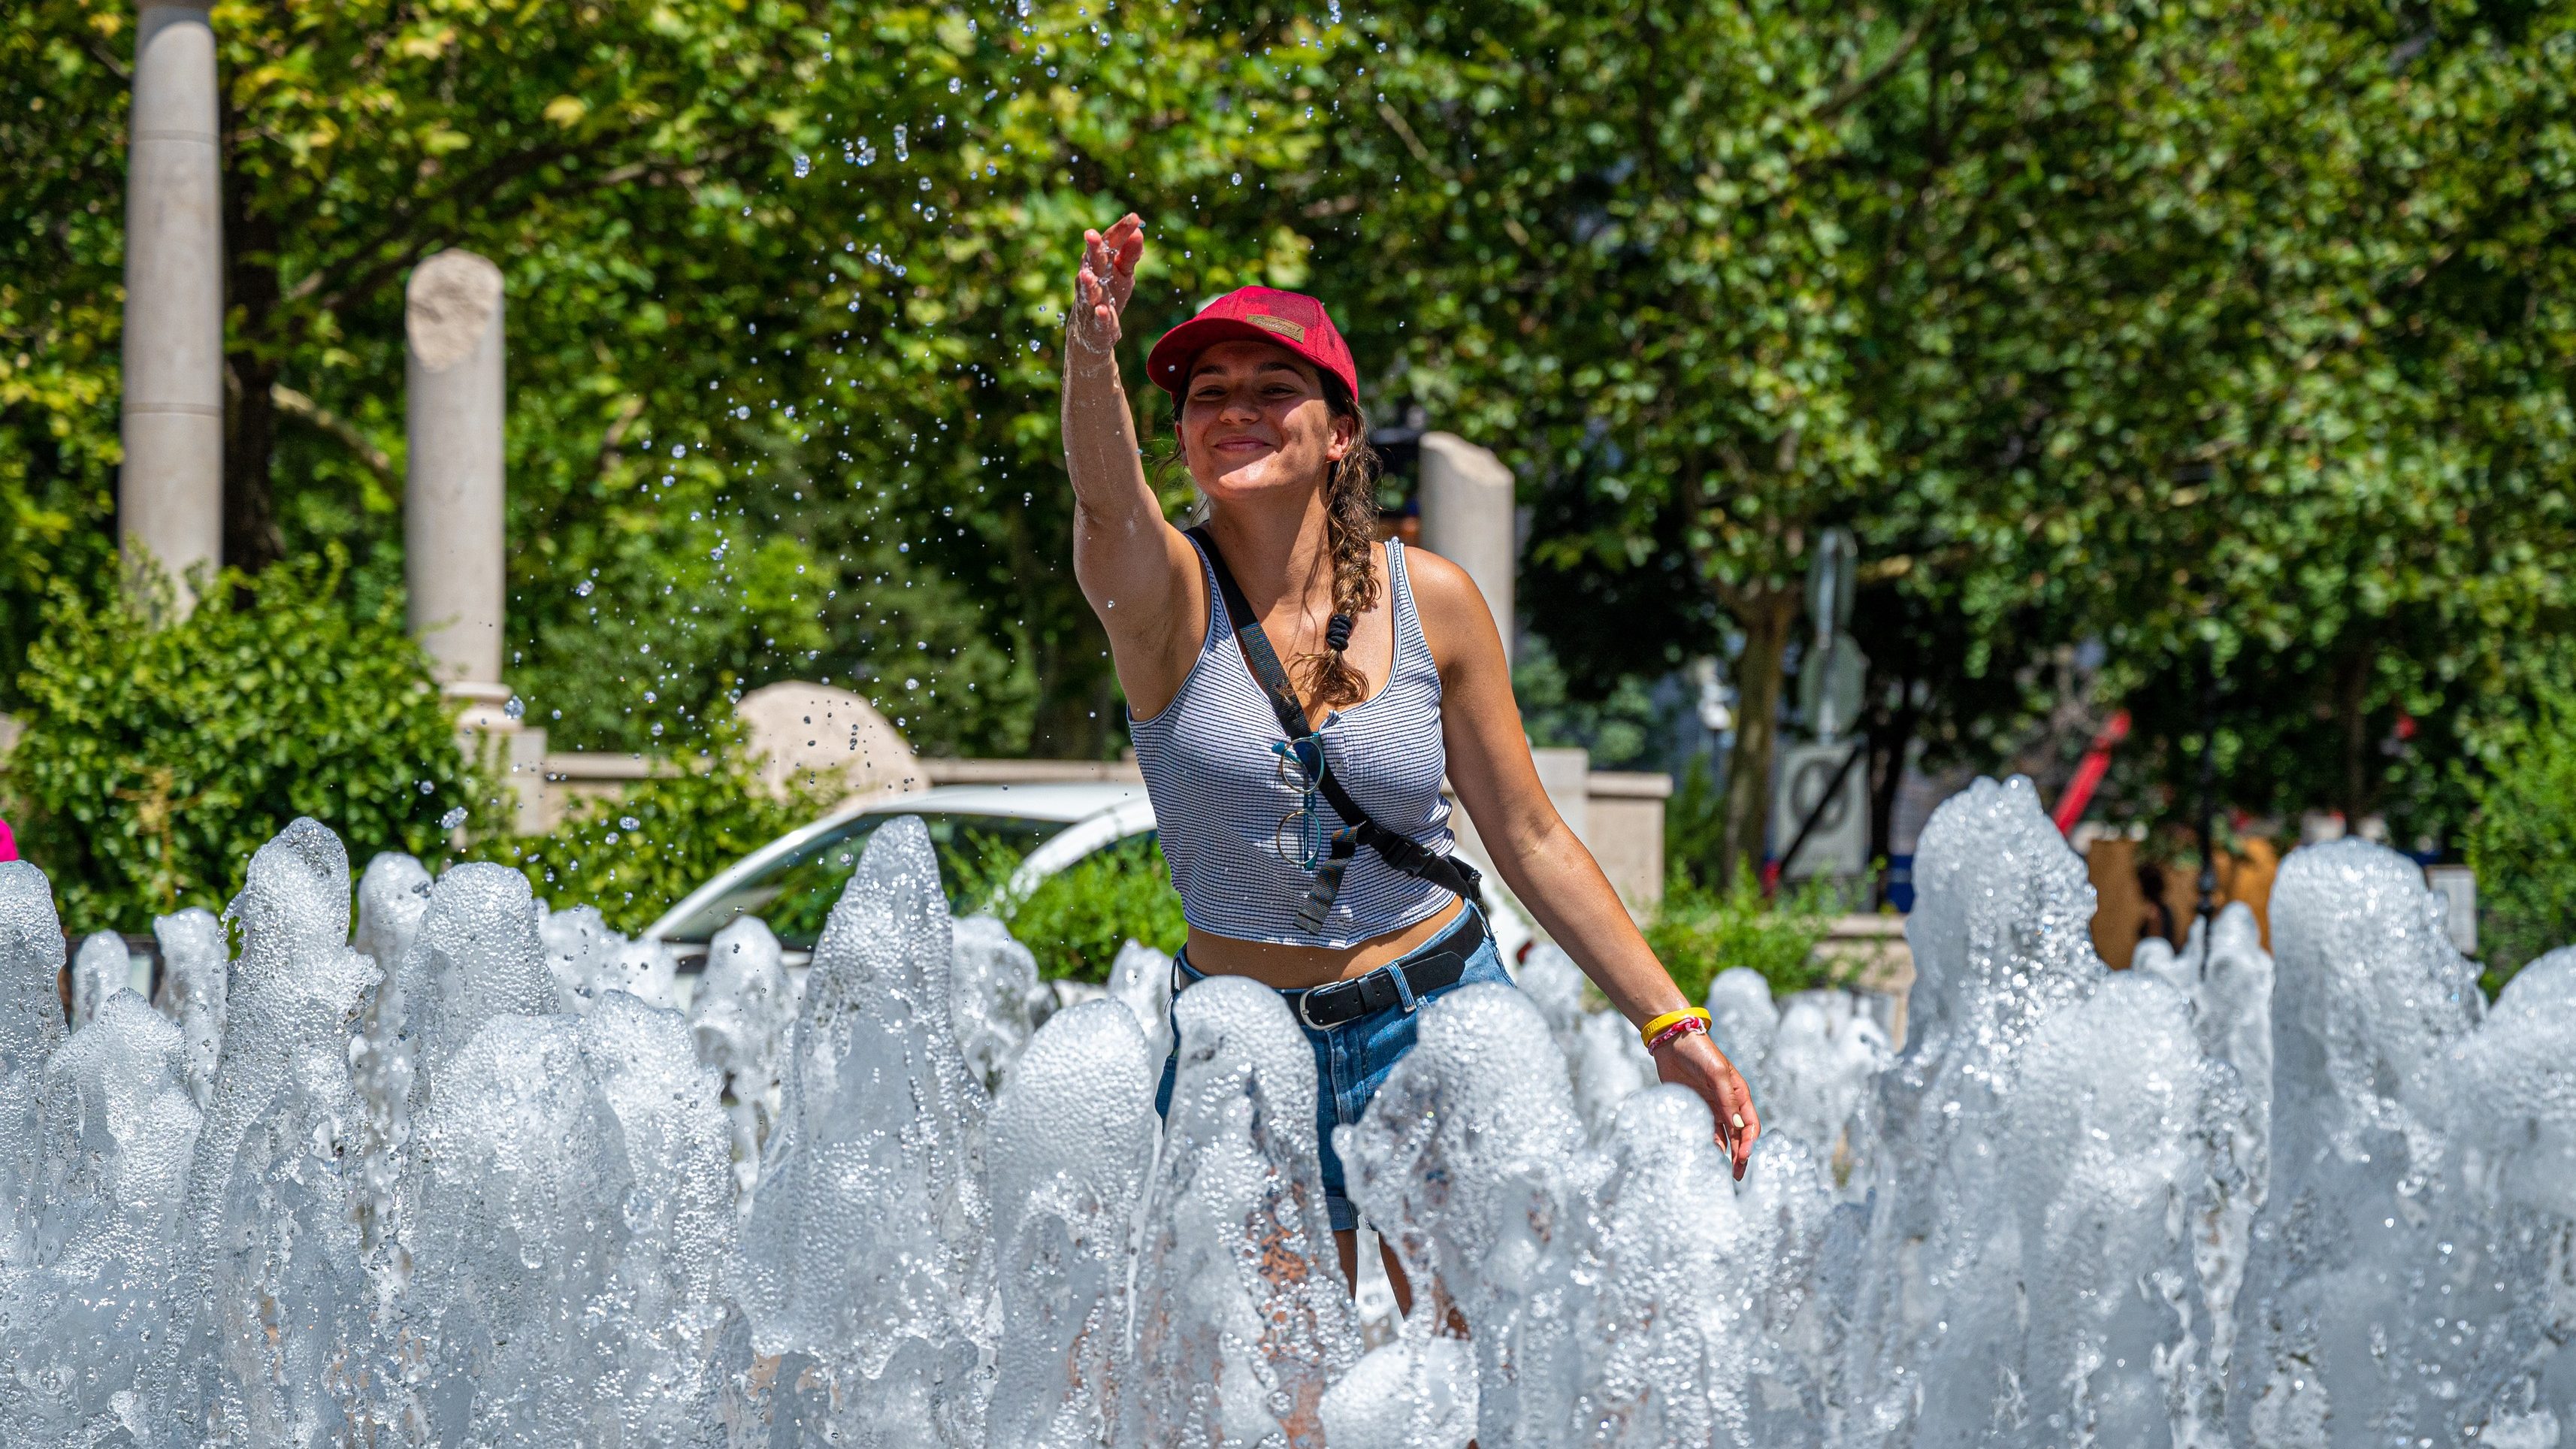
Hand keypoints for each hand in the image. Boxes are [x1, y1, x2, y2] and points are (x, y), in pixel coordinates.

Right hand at [1071, 212, 1142, 357]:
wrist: (1091, 331)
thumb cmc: (1109, 293)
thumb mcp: (1123, 273)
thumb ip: (1130, 254)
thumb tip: (1139, 232)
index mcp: (1099, 263)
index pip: (1109, 243)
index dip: (1120, 231)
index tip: (1135, 218)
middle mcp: (1090, 279)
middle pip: (1092, 263)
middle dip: (1092, 249)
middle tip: (1091, 234)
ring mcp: (1091, 303)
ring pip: (1088, 291)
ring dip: (1088, 283)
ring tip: (1089, 275)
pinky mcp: (1096, 325)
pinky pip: (1098, 320)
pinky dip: (1101, 315)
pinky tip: (1103, 311)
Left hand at [1652, 1031, 1760, 1178]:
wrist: (1672, 1041)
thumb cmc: (1700, 1052)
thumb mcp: (1717, 1072)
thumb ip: (1727, 1099)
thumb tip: (1738, 1127)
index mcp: (1739, 1094)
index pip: (1750, 1124)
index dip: (1749, 1142)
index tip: (1743, 1157)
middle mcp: (1728, 1103)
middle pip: (1738, 1135)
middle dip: (1740, 1155)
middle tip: (1736, 1175)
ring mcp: (1711, 1106)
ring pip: (1723, 1136)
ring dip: (1725, 1153)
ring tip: (1722, 1172)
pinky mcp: (1695, 1108)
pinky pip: (1704, 1130)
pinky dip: (1708, 1143)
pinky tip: (1706, 1155)